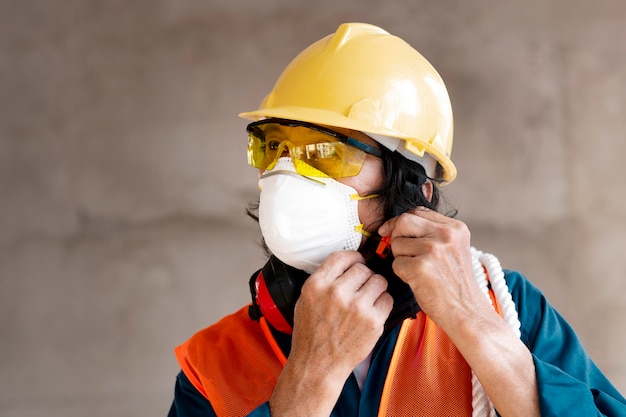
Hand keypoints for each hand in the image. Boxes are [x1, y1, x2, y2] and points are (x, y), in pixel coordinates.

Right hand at [269, 250, 392, 415]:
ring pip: (379, 281)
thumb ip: (324, 280)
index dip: (353, 257)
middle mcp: (336, 293)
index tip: (357, 261)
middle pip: (363, 268)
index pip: (342, 257)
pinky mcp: (373, 321)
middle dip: (365, 276)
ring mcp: (356, 307)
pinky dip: (383, 303)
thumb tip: (346, 265)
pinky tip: (373, 311)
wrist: (318, 364)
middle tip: (361, 287)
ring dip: (376, 288)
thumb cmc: (311, 334)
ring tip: (368, 299)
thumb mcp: (306, 300)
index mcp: (317, 285)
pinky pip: (387, 299)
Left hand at [378, 207, 491, 330]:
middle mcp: (446, 235)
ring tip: (418, 270)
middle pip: (404, 221)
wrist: (467, 312)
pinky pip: (396, 263)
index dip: (401, 221)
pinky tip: (418, 281)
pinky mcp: (421, 267)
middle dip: (396, 235)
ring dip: (401, 258)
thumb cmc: (455, 284)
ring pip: (397, 243)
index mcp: (456, 228)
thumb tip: (395, 224)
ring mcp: (434, 250)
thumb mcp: (452, 249)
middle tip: (403, 252)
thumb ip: (431, 233)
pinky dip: (401, 273)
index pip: (418, 211)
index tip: (391, 230)